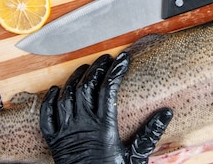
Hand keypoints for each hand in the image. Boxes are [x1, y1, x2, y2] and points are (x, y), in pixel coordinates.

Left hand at [40, 52, 172, 163]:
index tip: (123, 58)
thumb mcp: (135, 156)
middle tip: (106, 59)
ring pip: (67, 96)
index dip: (115, 71)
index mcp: (104, 128)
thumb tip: (166, 112)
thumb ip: (150, 133)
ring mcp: (66, 132)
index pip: (108, 89)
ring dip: (75, 79)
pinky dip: (50, 100)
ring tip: (84, 68)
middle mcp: (83, 126)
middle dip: (97, 68)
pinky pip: (47, 116)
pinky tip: (56, 89)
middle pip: (87, 87)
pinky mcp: (54, 141)